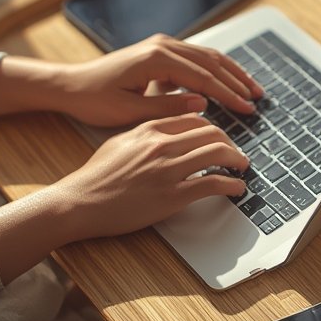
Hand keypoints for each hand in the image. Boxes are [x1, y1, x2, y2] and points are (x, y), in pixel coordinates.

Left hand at [0, 35, 264, 125]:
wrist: (71, 85)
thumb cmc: (95, 100)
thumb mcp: (130, 111)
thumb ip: (167, 107)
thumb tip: (202, 105)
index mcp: (156, 58)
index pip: (203, 78)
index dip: (228, 95)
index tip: (247, 109)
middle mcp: (162, 46)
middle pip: (211, 62)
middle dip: (237, 81)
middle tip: (258, 99)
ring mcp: (161, 45)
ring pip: (207, 57)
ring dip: (231, 73)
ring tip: (251, 89)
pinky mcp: (159, 51)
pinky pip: (195, 58)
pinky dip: (215, 71)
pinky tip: (227, 83)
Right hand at [0, 114, 248, 283]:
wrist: (80, 202)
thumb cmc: (95, 177)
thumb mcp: (119, 142)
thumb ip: (144, 133)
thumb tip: (165, 132)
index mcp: (149, 129)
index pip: (194, 119)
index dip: (214, 129)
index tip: (220, 138)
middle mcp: (161, 145)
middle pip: (212, 133)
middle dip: (231, 143)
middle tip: (236, 154)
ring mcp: (168, 170)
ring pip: (218, 154)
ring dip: (237, 161)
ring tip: (241, 168)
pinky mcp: (172, 196)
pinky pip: (213, 183)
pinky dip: (232, 185)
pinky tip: (237, 188)